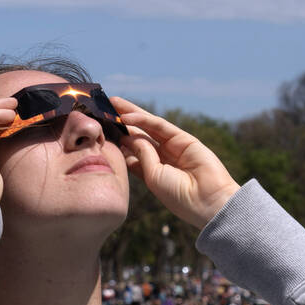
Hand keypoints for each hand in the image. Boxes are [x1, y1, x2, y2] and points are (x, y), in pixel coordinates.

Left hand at [111, 97, 239, 227]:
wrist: (207, 201)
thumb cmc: (179, 196)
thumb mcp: (152, 176)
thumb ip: (141, 154)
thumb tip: (129, 134)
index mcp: (151, 172)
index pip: (130, 151)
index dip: (115, 140)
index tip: (96, 129)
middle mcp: (162, 158)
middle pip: (137, 136)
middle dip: (120, 123)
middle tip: (102, 109)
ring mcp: (173, 147)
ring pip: (147, 127)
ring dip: (130, 114)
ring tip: (111, 103)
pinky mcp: (184, 139)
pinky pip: (160, 126)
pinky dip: (143, 119)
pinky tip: (126, 116)